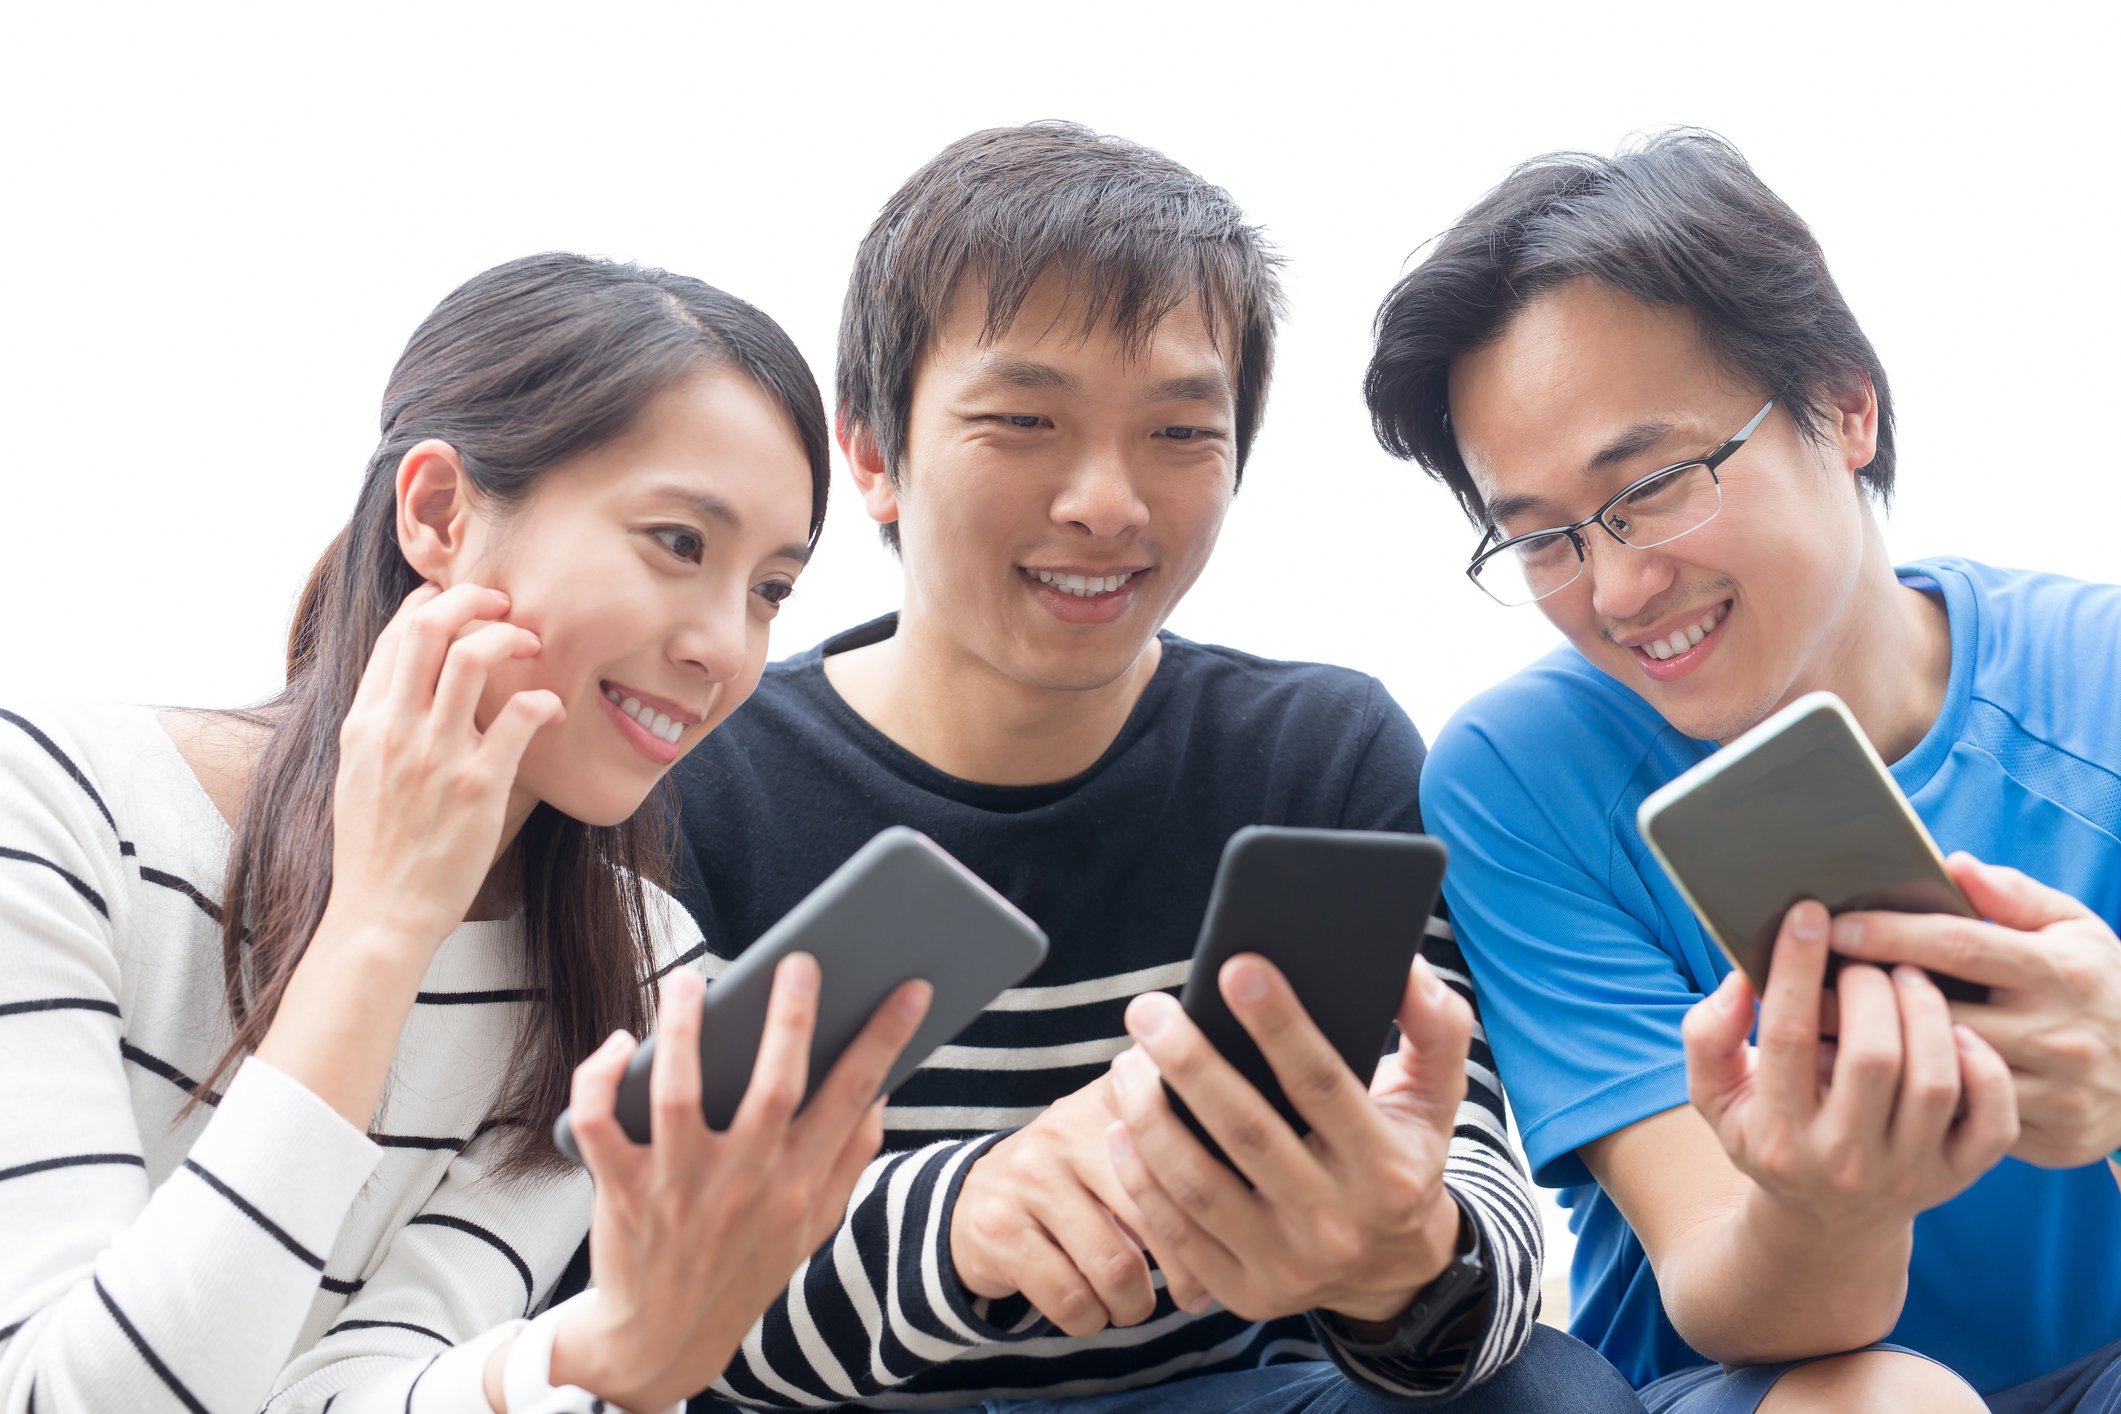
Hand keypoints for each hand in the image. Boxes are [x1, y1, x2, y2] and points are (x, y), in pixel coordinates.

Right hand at [327, 581, 560, 949]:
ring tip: (534, 643)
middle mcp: (396, 729)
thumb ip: (382, 726)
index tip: (462, 599)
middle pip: (427, 626)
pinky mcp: (479, 785)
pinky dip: (542, 699)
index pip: (396, 635)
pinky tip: (552, 708)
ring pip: (473, 656)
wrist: (382, 913)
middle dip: (471, 597)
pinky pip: (519, 716)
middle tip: (505, 601)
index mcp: (365, 723)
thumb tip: (407, 688)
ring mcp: (437, 755)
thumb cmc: (376, 848)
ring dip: (512, 635)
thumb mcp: (359, 774)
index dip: (432, 601)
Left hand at [550, 958, 930, 1410]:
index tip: (911, 987)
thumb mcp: (811, 1227)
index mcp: (799, 1184)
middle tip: (800, 960)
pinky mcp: (623, 1189)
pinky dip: (603, 1077)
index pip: (853, 1097)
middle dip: (791, 1018)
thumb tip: (878, 1096)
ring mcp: (680, 1186)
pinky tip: (620, 1042)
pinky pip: (603, 1122)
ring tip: (689, 980)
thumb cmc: (742, 1269)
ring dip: (685, 1029)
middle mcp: (745, 1182)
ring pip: (680, 1091)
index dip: (885, 1039)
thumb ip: (848, 1164)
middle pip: (774, 1086)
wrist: (663, 1340)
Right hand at [950, 1072, 1207, 1336]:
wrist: (975, 1200)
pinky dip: (1091, 1319)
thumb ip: (1188, 1140)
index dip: (1220, 1203)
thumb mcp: (1124, 1140)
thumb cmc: (1080, 1178)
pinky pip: (1070, 1298)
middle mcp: (1071, 1124)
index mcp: (1117, 1095)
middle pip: (1160, 1210)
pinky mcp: (999, 1227)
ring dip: (1136, 1305)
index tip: (1233, 1237)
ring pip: (1118, 1267)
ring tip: (1136, 1302)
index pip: (1189, 1145)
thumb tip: (1270, 1190)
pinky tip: (1093, 1308)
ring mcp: (1031, 1175)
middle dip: (1189, 1267)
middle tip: (1197, 1293)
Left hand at [1102, 955, 1468, 1326]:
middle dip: (1189, 1064)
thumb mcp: (1436, 1098)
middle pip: (1246, 1133)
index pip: (1322, 1084)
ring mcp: (1287, 1264)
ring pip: (1198, 1186)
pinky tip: (1122, 1127)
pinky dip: (1140, 1179)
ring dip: (1150, 1117)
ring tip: (1129, 1062)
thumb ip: (1437, 1027)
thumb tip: (1406, 966)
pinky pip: (1177, 1234)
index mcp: (1387, 1168)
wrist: (1397, 1273)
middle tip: (1148, 1011)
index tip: (1237, 967)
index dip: (1279, 1024)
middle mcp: (1338, 1223)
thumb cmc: (1404, 1159)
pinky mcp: (1245, 1293)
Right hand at [1684, 899, 2017, 1234]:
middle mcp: (1843, 1161)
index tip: (1809, 912)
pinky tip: (1957, 1031)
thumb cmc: (1769, 1134)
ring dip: (1926, 1012)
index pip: (1789, 1038)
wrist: (1827, 1222)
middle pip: (1872, 1057)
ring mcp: (1907, 1173)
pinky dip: (1984, 1067)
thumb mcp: (1715, 1095)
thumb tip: (1740, 982)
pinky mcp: (1958, 1176)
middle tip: (1868, 958)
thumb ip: (1707, 1036)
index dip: (1799, 968)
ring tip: (1908, 978)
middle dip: (1872, 987)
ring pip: (1935, 1080)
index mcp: (1776, 1135)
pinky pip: (1991, 1120)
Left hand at [1829, 853, 2120, 1166]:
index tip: (1832, 926)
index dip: (1891, 935)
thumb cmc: (2096, 985)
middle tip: (1797, 987)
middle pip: (1939, 1015)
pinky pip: (1966, 1122)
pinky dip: (1910, 1107)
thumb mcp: (2074, 929)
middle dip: (1862, 1002)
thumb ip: (2013, 897)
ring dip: (1875, 1059)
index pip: (1959, 945)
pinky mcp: (2052, 1138)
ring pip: (1945, 1074)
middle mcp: (2061, 1034)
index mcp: (2062, 971)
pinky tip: (1858, 1092)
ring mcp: (2058, 1092)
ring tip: (1808, 1041)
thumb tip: (1953, 864)